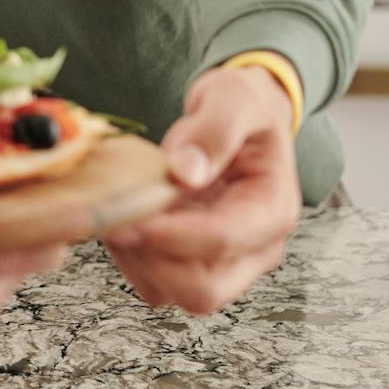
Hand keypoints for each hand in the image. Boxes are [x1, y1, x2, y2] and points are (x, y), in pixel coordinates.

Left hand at [103, 66, 301, 314]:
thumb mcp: (235, 97)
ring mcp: (224, 261)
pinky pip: (156, 281)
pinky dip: (132, 258)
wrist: (241, 115)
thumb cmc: (244, 105)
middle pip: (203, 291)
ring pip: (172, 292)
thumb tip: (186, 172)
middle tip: (115, 220)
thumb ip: (215, 130)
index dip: (172, 234)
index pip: (223, 240)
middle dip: (151, 260)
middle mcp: (254, 248)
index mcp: (272, 210)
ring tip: (119, 211)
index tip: (128, 216)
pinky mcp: (194, 260)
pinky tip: (125, 217)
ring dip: (136, 259)